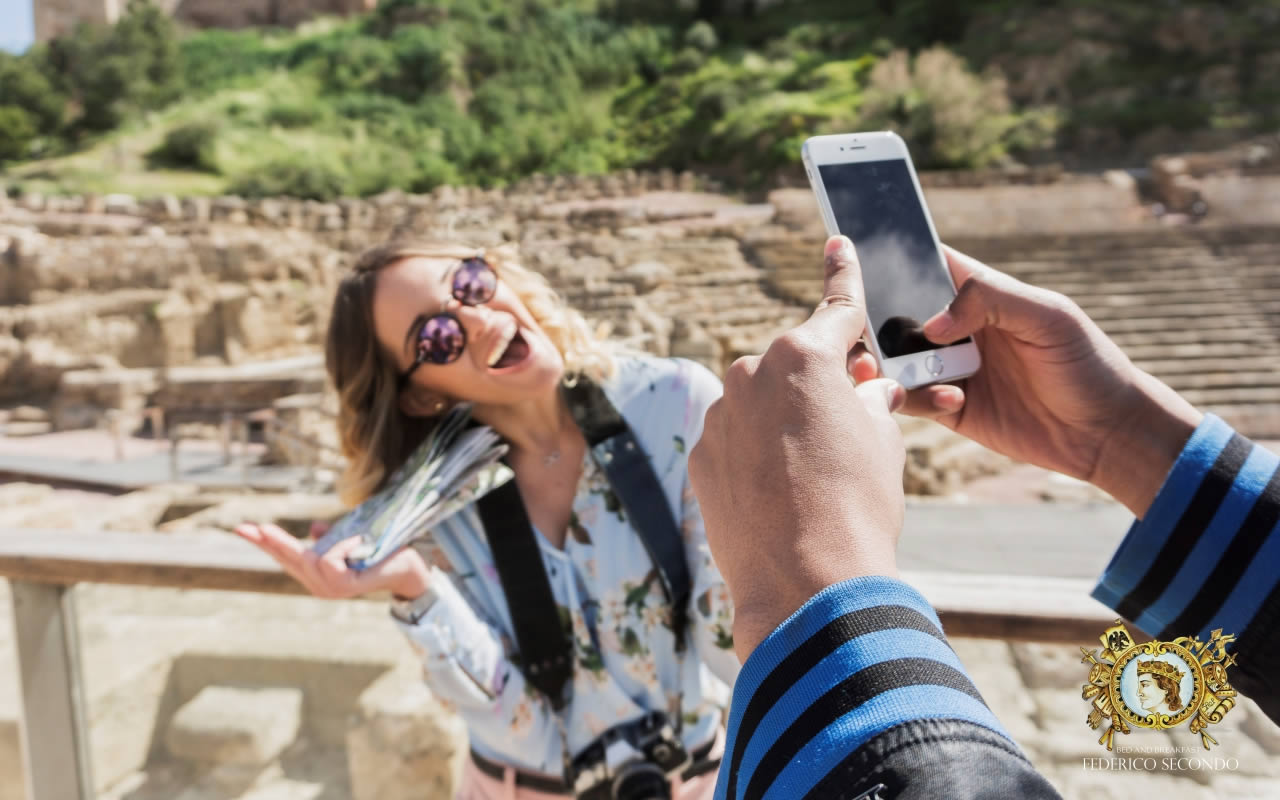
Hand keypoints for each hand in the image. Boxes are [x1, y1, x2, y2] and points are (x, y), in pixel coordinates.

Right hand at [233, 522, 430, 599]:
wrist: (406, 566)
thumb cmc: (378, 553)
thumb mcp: (348, 541)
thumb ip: (329, 539)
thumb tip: (315, 527)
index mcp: (315, 574)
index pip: (283, 557)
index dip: (263, 543)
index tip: (241, 528)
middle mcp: (318, 585)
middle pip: (288, 558)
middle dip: (272, 542)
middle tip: (255, 526)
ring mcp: (330, 589)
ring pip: (310, 560)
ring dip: (324, 544)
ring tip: (347, 538)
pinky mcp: (345, 586)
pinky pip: (330, 560)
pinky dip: (341, 547)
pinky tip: (357, 543)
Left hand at [689, 236, 907, 659]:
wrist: (806, 582)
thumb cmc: (858, 505)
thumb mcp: (883, 440)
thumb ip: (870, 399)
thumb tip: (865, 389)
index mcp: (804, 355)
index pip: (836, 306)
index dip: (845, 276)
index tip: (838, 245)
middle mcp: (752, 373)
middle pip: (794, 364)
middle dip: (821, 383)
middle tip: (849, 425)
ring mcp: (720, 414)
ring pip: (761, 404)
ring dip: (785, 422)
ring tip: (812, 479)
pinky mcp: (701, 454)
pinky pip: (736, 440)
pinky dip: (757, 455)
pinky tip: (779, 495)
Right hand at [851, 246, 1201, 516]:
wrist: (1108, 434)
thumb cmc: (1088, 363)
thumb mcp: (1048, 316)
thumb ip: (990, 300)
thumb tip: (931, 324)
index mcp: (980, 294)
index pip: (925, 263)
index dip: (892, 255)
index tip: (858, 255)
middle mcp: (959, 328)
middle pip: (896, 313)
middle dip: (875, 319)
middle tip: (864, 329)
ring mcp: (951, 369)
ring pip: (895, 359)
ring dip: (886, 364)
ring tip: (891, 370)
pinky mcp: (951, 409)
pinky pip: (912, 400)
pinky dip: (915, 399)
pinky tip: (953, 401)